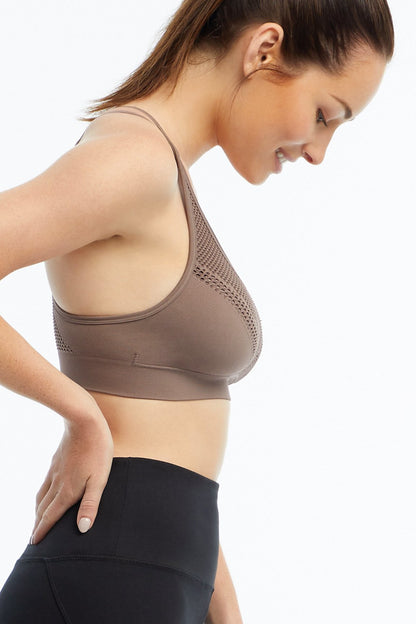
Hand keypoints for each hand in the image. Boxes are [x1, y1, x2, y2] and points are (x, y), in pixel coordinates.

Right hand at [31, 411, 113, 543]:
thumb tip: (82, 529)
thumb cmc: (97, 450)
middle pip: (43, 509)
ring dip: (37, 511)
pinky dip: (41, 495)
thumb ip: (90, 504)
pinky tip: (45, 493)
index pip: (51, 517)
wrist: (84, 422)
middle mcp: (57, 484)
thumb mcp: (99, 479)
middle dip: (37, 525)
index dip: (43, 532)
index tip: (34, 544)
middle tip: (33, 539)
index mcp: (67, 491)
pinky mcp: (56, 462)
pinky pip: (44, 484)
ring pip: (41, 496)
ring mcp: (55, 472)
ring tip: (36, 520)